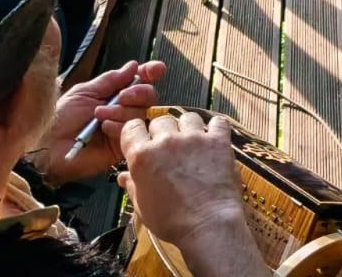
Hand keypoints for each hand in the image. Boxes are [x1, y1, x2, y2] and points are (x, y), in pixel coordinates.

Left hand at [31, 59, 165, 185]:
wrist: (47, 147)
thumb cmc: (59, 118)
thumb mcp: (84, 92)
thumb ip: (110, 80)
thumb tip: (134, 65)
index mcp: (113, 94)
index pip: (139, 81)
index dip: (150, 73)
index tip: (156, 69)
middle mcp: (122, 110)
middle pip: (148, 96)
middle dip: (138, 92)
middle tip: (122, 96)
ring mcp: (124, 128)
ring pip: (143, 113)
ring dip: (123, 111)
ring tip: (100, 116)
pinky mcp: (123, 146)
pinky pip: (134, 131)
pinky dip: (120, 126)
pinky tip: (105, 129)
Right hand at [119, 113, 254, 266]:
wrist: (207, 224)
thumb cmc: (171, 221)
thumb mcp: (143, 207)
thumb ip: (133, 186)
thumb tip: (124, 177)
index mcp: (142, 156)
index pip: (132, 127)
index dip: (137, 132)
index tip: (143, 139)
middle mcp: (166, 141)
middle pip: (161, 121)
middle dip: (163, 132)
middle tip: (169, 149)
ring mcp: (194, 138)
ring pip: (188, 117)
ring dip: (188, 127)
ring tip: (192, 143)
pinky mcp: (218, 141)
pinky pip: (218, 121)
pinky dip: (216, 128)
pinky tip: (214, 139)